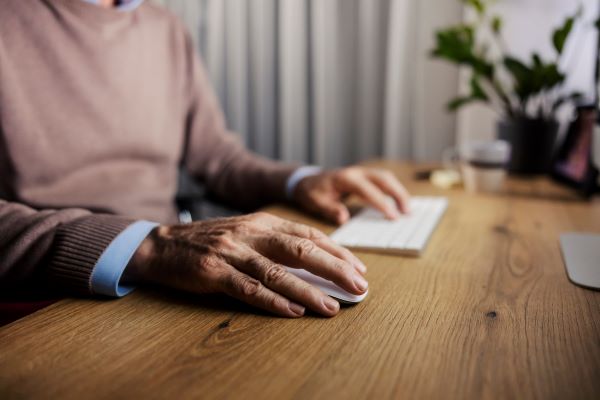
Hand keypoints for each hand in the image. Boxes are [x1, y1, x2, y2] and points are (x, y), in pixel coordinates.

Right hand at [126, 212, 367, 317]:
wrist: (162, 245)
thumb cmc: (210, 241)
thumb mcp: (246, 232)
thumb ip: (275, 242)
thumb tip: (315, 262)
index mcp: (262, 222)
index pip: (307, 235)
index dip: (336, 251)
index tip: (358, 268)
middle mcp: (251, 233)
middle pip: (300, 250)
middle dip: (334, 268)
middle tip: (359, 286)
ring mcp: (232, 252)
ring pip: (277, 272)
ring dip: (308, 291)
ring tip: (332, 307)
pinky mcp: (214, 271)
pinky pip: (248, 289)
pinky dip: (273, 301)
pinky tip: (293, 312)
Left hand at [293, 167, 410, 224]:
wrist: (308, 180)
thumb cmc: (312, 192)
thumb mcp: (316, 202)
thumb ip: (330, 209)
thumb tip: (343, 218)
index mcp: (345, 178)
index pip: (367, 189)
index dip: (381, 202)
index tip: (392, 216)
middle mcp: (357, 172)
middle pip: (383, 178)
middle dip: (397, 194)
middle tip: (407, 213)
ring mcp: (362, 172)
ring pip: (386, 178)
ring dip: (399, 192)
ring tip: (408, 210)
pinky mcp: (365, 177)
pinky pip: (384, 181)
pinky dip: (394, 190)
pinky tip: (400, 203)